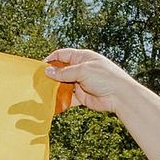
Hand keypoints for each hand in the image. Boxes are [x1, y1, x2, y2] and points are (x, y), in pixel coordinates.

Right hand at [42, 48, 159, 120]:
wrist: (119, 96)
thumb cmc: (105, 77)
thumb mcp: (82, 71)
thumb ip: (64, 72)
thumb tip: (47, 72)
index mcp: (82, 58)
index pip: (62, 55)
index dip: (51, 59)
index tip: (40, 67)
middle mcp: (80, 69)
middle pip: (61, 71)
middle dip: (50, 76)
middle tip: (39, 82)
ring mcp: (80, 83)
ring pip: (63, 85)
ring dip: (54, 89)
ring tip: (43, 93)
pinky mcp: (81, 96)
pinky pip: (68, 98)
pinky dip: (61, 101)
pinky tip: (53, 104)